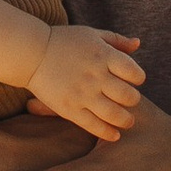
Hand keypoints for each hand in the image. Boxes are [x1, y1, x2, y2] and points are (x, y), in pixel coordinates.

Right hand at [25, 23, 146, 141]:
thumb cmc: (64, 42)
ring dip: (126, 120)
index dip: (138, 79)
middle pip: (128, 96)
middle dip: (133, 100)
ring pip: (115, 114)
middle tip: (129, 101)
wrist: (32, 53)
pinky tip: (114, 135)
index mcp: (103, 55)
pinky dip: (108, 133)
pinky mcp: (70, 109)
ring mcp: (83, 93)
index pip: (135, 73)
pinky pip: (94, 126)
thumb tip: (138, 43)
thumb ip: (116, 40)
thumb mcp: (92, 35)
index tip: (133, 81)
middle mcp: (96, 75)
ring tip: (127, 121)